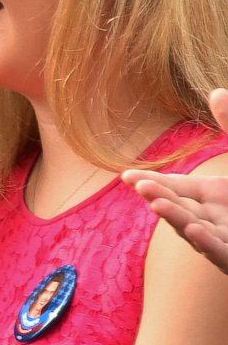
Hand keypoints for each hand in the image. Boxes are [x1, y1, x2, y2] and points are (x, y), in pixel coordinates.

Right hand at [122, 90, 227, 276]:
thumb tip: (217, 91)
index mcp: (212, 195)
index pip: (175, 188)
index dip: (152, 183)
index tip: (127, 177)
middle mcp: (214, 218)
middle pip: (180, 207)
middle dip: (159, 197)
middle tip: (142, 186)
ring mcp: (225, 238)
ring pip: (196, 231)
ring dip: (176, 220)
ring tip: (158, 205)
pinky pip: (222, 254)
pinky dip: (208, 245)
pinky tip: (195, 230)